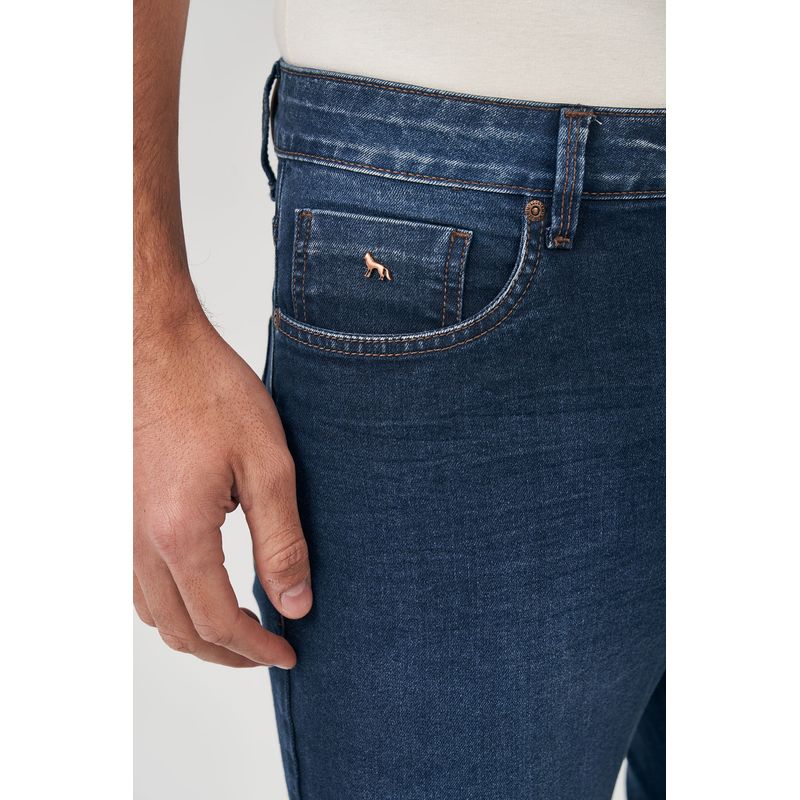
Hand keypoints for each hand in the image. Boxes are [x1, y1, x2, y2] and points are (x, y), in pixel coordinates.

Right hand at [134, 311, 310, 667]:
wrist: (156, 350)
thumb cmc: (211, 394)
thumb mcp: (268, 466)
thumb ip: (282, 542)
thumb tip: (295, 604)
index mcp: (181, 535)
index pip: (219, 623)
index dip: (256, 649)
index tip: (288, 653)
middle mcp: (140, 543)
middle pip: (181, 631)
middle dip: (229, 654)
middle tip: (269, 652)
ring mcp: (121, 531)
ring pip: (155, 615)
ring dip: (197, 634)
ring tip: (240, 630)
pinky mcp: (118, 514)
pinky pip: (138, 585)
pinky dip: (171, 606)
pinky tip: (199, 592)